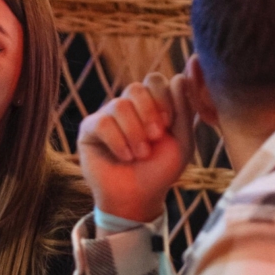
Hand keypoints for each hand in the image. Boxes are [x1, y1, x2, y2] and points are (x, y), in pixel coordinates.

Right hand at [77, 73, 194, 222]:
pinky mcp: (89, 130)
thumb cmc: (160, 170)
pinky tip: (125, 157)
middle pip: (136, 87)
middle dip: (149, 113)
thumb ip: (185, 109)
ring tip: (140, 154)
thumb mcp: (182, 141)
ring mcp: (107, 116)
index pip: (154, 80)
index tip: (169, 124)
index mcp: (150, 104)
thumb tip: (181, 76)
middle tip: (155, 138)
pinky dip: (118, 141)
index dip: (163, 98)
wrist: (138, 198)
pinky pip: (102, 122)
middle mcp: (128, 106)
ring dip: (134, 133)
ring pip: (119, 105)